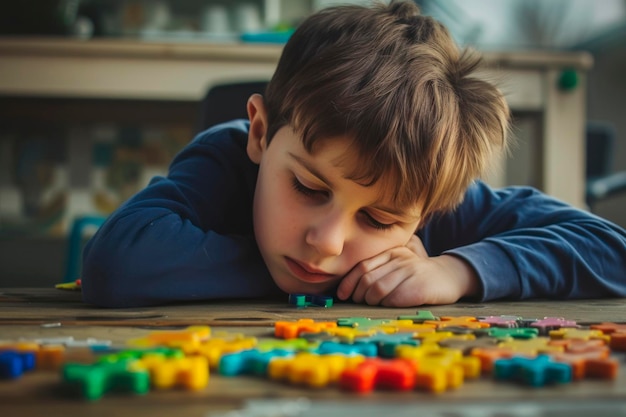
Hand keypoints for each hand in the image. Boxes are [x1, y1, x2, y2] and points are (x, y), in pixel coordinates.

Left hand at [336, 235, 478, 306]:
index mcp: (392, 252)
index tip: (342, 295)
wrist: (449, 277)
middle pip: (367, 279)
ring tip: (375, 305)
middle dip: (359, 295)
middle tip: (360, 303)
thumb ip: (379, 269)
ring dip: (371, 302)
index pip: (362, 266)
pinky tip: (388, 306)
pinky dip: (385, 305)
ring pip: (377, 290)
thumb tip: (350, 288)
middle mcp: (400, 259)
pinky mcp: (418, 287)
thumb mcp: (398, 265)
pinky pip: (392, 299)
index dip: (349, 282)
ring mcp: (410, 272)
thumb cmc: (417, 275)